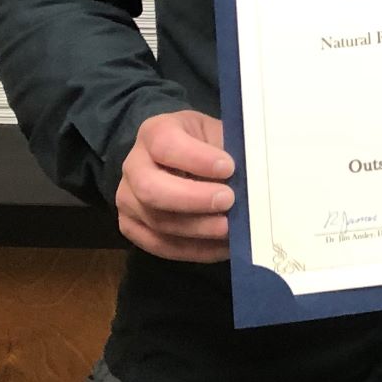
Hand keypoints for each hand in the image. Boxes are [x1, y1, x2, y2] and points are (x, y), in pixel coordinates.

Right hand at [114, 110, 233, 262]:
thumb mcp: (218, 135)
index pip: (166, 144)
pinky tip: (221, 247)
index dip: (196, 158)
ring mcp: (127, 199)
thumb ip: (231, 152)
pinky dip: (194, 250)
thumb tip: (254, 178)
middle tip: (228, 200)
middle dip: (192, 198)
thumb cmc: (206, 146)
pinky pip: (160, 246)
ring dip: (198, 229)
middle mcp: (133, 165)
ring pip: (157, 221)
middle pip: (151, 188)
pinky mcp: (132, 228)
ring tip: (230, 228)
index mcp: (154, 132)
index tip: (229, 167)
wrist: (182, 163)